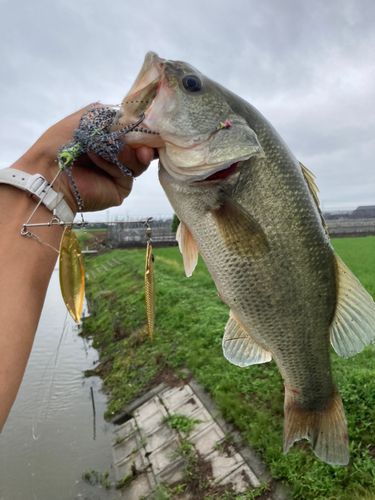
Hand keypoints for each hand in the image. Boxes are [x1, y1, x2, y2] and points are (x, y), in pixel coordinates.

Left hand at [10, 105, 154, 212]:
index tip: (147, 121)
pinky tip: (103, 157)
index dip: (143, 126)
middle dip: (144, 139)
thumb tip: (134, 118)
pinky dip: (118, 161)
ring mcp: (119, 172)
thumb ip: (112, 115)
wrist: (50, 171)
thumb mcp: (87, 118)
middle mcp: (116, 154)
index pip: (135, 130)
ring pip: (141, 159)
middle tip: (145, 136)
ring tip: (111, 148)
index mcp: (109, 137)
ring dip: (128, 149)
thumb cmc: (62, 142)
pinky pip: (130, 172)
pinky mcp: (121, 187)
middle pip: (144, 145)